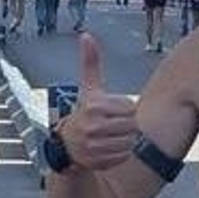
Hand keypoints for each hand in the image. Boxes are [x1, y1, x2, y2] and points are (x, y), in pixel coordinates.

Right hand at [57, 33, 137, 170]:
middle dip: (128, 126)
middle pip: (132, 126)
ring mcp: (95, 147)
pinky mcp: (99, 162)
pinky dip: (121, 154)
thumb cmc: (83, 113)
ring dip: (126, 140)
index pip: (130, 109)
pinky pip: (124, 157)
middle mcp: (93, 127)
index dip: (126, 110)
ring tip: (112, 137)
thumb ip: (90, 63)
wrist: (65, 146)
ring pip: (130, 142)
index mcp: (94, 106)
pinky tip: (109, 148)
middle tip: (115, 126)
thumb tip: (86, 35)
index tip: (113, 112)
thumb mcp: (88, 89)